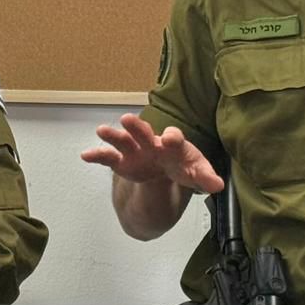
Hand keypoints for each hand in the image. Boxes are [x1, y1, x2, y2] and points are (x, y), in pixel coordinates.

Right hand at [81, 115, 223, 193]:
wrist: (166, 174)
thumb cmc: (182, 166)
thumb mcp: (196, 173)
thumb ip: (205, 178)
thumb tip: (218, 185)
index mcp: (174, 145)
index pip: (174, 138)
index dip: (172, 137)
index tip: (169, 138)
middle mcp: (153, 143)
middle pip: (145, 133)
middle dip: (137, 127)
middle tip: (127, 119)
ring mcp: (136, 152)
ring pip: (124, 141)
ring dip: (114, 135)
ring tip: (101, 130)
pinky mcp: (123, 163)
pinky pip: (109, 158)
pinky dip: (98, 155)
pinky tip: (85, 155)